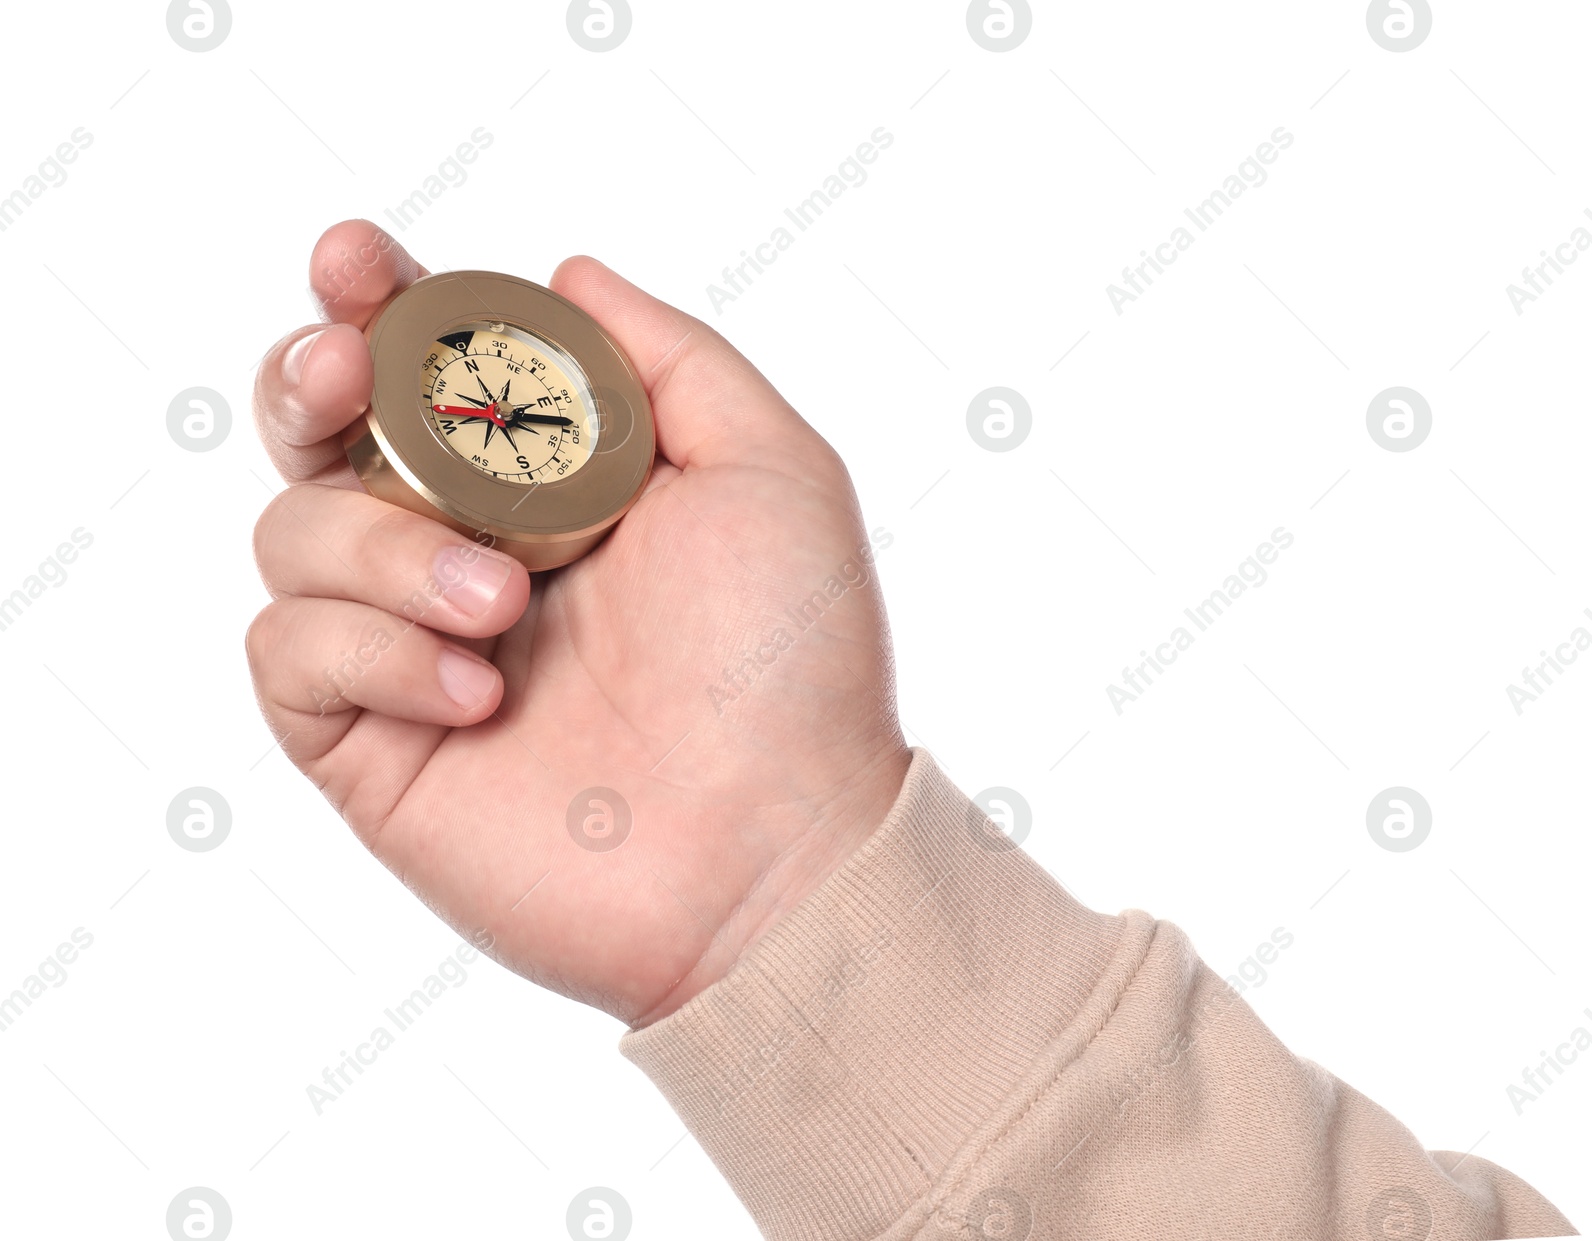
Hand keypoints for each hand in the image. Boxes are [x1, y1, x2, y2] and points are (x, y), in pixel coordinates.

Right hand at [248, 221, 909, 1024]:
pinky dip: (373, 651)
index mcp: (554, 484)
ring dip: (385, 545)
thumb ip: (669, 358)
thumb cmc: (791, 664)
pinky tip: (478, 694)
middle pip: (322, 434)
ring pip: (294, 534)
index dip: (379, 303)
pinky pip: (292, 654)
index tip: (361, 261)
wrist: (774, 851)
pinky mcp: (372, 746)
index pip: (432, 370)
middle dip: (307, 379)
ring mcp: (412, 650)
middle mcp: (470, 552)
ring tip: (503, 605)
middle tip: (342, 371)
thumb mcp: (770, 472)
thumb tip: (566, 273)